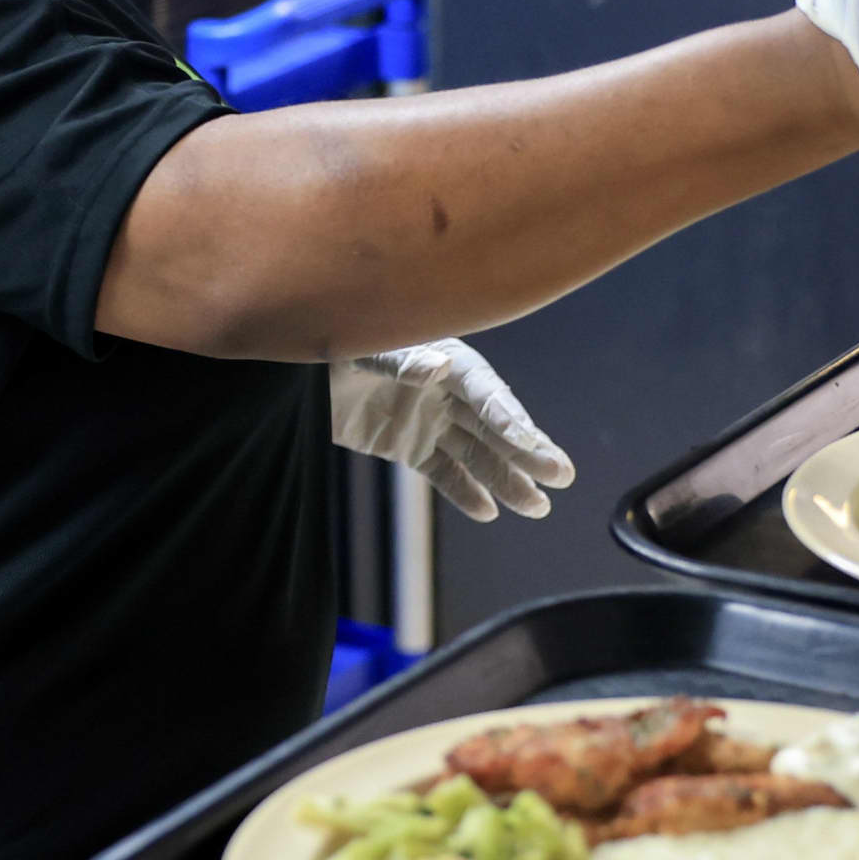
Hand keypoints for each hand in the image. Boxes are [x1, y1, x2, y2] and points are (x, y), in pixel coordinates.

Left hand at [332, 339, 575, 523]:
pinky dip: (463, 492)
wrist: (296, 372)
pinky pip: (442, 472)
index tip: (528, 440)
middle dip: (527, 451)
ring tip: (537, 507)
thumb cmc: (333, 347)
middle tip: (562, 476)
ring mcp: (429, 419)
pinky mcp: (409, 445)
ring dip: (506, 479)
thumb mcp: (362, 350)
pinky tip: (488, 512)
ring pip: (476, 454)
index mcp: (443, 357)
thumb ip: (400, 361)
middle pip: (493, 425)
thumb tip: (438, 367)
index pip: (484, 390)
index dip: (506, 415)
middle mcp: (445, 390)